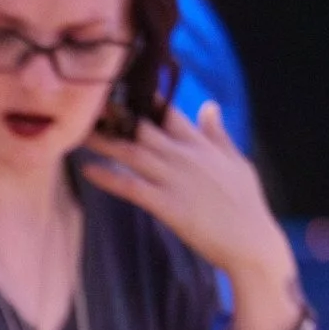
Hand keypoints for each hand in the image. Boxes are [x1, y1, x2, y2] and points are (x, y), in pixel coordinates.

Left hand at [80, 102, 292, 295]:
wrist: (250, 241)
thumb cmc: (245, 204)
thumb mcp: (236, 162)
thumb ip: (217, 134)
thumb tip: (210, 105)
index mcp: (201, 144)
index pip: (169, 112)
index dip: (144, 99)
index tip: (120, 88)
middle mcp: (185, 156)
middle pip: (143, 128)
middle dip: (115, 115)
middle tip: (88, 104)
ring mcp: (175, 179)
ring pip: (132, 153)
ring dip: (104, 142)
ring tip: (77, 131)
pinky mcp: (167, 204)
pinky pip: (131, 186)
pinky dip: (108, 177)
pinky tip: (87, 170)